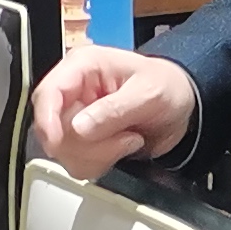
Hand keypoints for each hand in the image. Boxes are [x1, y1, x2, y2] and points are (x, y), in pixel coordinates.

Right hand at [36, 43, 196, 176]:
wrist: (183, 105)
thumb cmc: (167, 85)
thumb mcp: (148, 92)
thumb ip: (114, 109)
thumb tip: (79, 127)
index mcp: (83, 66)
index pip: (47, 93)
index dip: (48, 120)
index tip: (59, 143)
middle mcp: (73, 91)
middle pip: (53, 128)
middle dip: (89, 143)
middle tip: (125, 137)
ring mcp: (77, 116)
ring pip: (63, 150)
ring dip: (98, 155)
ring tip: (128, 139)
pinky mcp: (83, 139)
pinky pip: (76, 162)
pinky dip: (100, 163)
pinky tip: (122, 147)